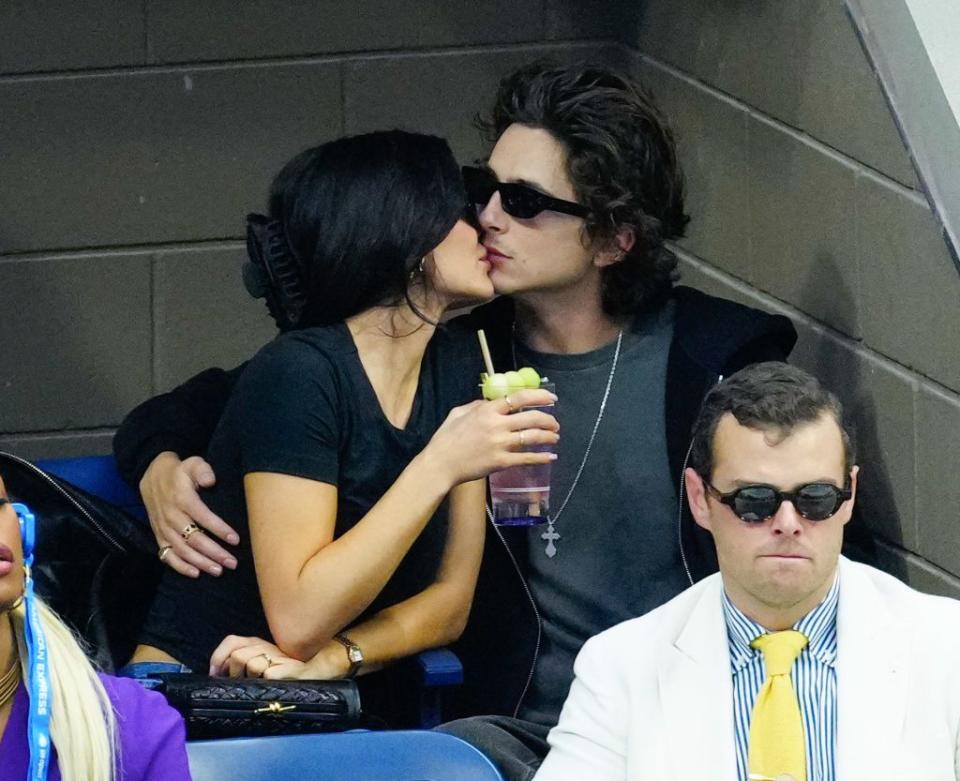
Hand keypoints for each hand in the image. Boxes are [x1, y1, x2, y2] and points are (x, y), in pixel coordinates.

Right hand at [141, 451, 238, 577]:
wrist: (152, 476)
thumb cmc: (180, 472)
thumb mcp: (192, 463)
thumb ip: (202, 470)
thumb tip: (211, 481)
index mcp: (182, 499)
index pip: (202, 517)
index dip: (219, 529)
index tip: (235, 540)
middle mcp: (171, 516)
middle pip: (193, 539)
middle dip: (214, 553)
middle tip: (232, 562)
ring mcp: (163, 528)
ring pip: (182, 550)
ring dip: (200, 562)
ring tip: (219, 571)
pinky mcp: (158, 535)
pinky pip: (167, 554)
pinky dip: (179, 566)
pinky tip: (195, 574)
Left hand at [210, 634, 347, 679]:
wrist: (324, 666)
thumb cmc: (292, 669)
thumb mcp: (266, 663)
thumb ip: (245, 663)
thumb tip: (218, 674)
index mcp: (260, 643)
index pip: (232, 642)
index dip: (218, 657)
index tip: (216, 674)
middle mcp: (267, 646)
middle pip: (238, 656)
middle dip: (235, 674)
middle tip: (244, 683)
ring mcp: (279, 657)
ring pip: (251, 664)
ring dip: (252, 678)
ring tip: (262, 684)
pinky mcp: (290, 668)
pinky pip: (267, 675)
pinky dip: (267, 681)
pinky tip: (276, 682)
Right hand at [424, 388, 558, 487]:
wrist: (440, 464)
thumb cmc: (445, 438)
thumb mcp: (458, 413)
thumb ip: (477, 405)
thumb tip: (492, 402)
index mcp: (487, 411)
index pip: (519, 398)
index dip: (539, 396)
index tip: (551, 397)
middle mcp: (497, 425)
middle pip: (531, 418)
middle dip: (548, 420)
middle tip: (554, 423)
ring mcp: (500, 444)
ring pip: (533, 437)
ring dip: (548, 437)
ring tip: (555, 438)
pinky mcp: (501, 462)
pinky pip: (526, 458)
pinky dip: (541, 457)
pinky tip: (550, 457)